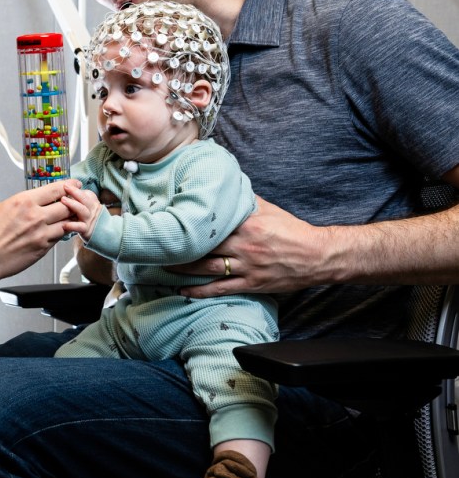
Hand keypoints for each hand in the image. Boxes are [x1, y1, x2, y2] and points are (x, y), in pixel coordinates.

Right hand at [0, 180, 78, 314]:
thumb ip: (8, 204)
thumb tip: (14, 205)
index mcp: (22, 202)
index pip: (56, 190)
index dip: (68, 186)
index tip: (73, 185)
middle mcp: (34, 217)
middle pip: (67, 206)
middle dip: (72, 203)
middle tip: (74, 201)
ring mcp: (40, 235)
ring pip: (67, 224)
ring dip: (68, 220)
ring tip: (66, 217)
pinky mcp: (41, 251)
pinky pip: (57, 239)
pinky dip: (58, 234)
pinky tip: (53, 232)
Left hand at [59, 181, 101, 241]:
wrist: (104, 232)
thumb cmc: (90, 218)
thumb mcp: (87, 206)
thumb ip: (79, 198)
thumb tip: (65, 188)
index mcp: (92, 202)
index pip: (86, 193)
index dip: (76, 188)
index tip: (66, 184)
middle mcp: (92, 209)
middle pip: (85, 199)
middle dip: (75, 192)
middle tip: (65, 186)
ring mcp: (89, 219)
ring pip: (82, 210)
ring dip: (73, 204)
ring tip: (63, 199)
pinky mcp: (86, 230)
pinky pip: (80, 227)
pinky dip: (73, 225)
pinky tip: (65, 224)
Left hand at [170, 196, 330, 297]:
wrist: (319, 256)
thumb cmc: (293, 231)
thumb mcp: (269, 210)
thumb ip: (246, 201)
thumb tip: (226, 186)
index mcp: (246, 225)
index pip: (211, 223)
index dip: (189, 223)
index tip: (170, 220)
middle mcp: (244, 246)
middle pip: (204, 247)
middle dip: (180, 247)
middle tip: (157, 245)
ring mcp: (247, 267)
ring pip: (207, 268)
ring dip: (183, 269)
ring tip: (162, 266)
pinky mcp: (251, 284)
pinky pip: (220, 289)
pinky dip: (199, 291)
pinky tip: (182, 291)